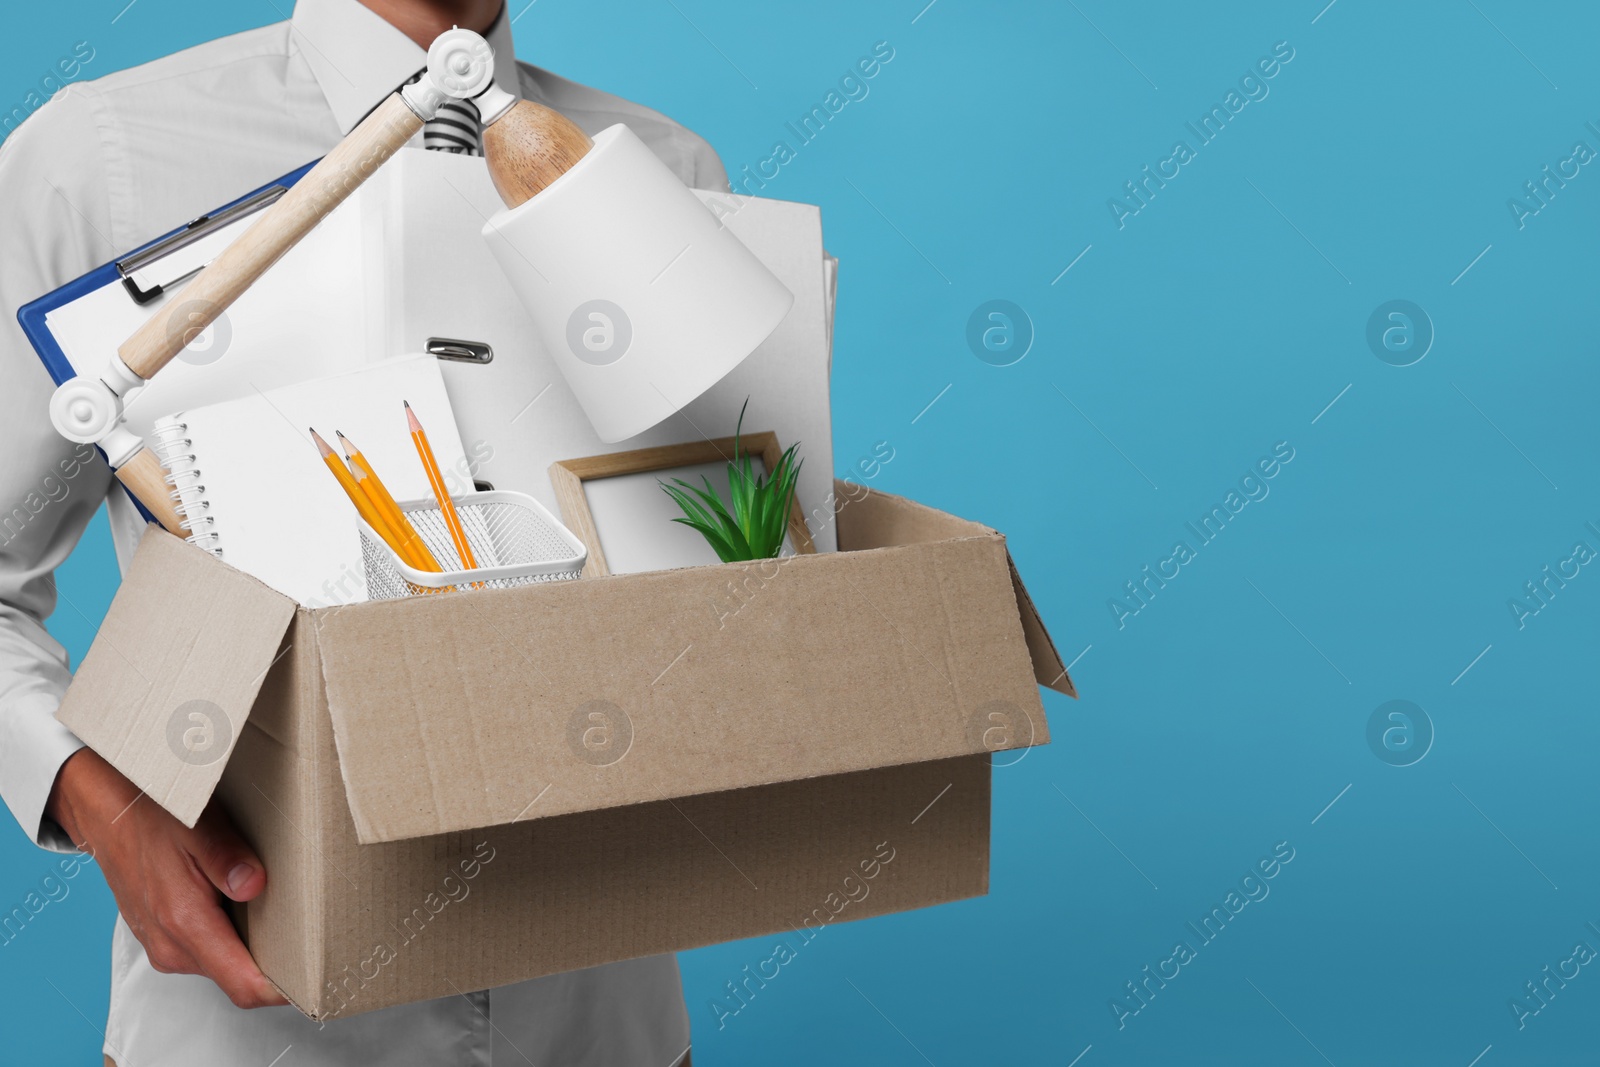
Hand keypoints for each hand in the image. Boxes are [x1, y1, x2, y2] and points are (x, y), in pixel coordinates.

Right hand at [46, 748, 285, 1008]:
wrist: (105, 813)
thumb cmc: (151, 816)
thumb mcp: (196, 824)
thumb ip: (227, 857)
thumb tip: (256, 885)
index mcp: (185, 923)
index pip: (243, 984)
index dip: (281, 989)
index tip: (314, 976)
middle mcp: (172, 945)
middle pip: (238, 977)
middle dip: (274, 964)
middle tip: (311, 934)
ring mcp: (164, 944)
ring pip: (223, 963)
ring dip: (250, 947)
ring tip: (281, 912)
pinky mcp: (162, 936)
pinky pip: (206, 950)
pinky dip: (229, 935)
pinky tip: (243, 904)